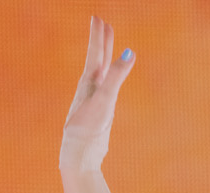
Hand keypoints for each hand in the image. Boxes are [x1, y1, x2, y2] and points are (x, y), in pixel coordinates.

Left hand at [60, 16, 135, 173]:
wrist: (80, 157)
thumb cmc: (88, 129)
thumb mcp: (105, 100)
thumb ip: (117, 76)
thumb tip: (129, 52)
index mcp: (89, 83)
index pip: (95, 53)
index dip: (98, 35)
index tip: (97, 18)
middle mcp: (90, 89)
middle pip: (97, 59)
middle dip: (101, 41)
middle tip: (103, 23)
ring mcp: (94, 100)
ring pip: (101, 73)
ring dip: (104, 58)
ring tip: (108, 48)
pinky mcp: (99, 113)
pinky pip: (105, 88)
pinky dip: (108, 78)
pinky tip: (108, 82)